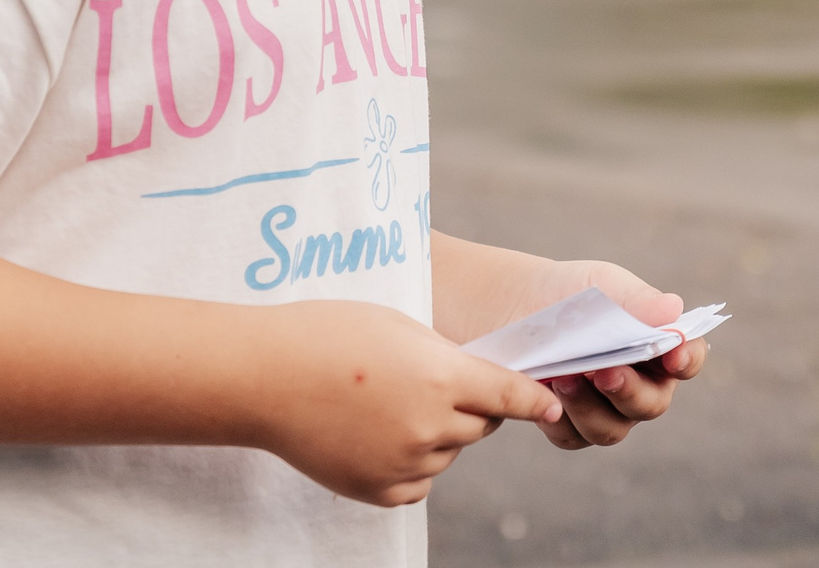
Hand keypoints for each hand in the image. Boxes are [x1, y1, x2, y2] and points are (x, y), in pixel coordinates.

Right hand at [253, 298, 563, 506]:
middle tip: (431, 384)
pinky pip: (420, 480)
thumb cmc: (329, 335)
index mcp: (440, 377)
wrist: (265, 377)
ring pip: (450, 451)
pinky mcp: (382, 491)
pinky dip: (412, 461)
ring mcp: (405, 463)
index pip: (509, 394)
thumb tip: (477, 382)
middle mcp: (430, 425)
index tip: (553, 406)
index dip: (534, 400)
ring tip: (386, 404)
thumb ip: (446, 357)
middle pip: (482, 424)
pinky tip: (376, 434)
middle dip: (471, 406)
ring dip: (437, 432)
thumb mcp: (399, 326)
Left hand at [526, 260, 707, 451]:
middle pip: (652, 404)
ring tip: (564, 378)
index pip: (688, 358)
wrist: (517, 303)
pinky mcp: (570, 425)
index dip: (687, 359)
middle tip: (608, 372)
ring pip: (612, 429)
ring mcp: (606, 410)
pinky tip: (546, 392)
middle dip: (631, 391)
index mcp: (658, 347)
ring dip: (590, 407)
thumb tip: (673, 309)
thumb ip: (636, 299)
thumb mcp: (601, 284)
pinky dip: (560, 417)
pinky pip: (572, 436)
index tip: (674, 354)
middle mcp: (640, 385)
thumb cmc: (572, 292)